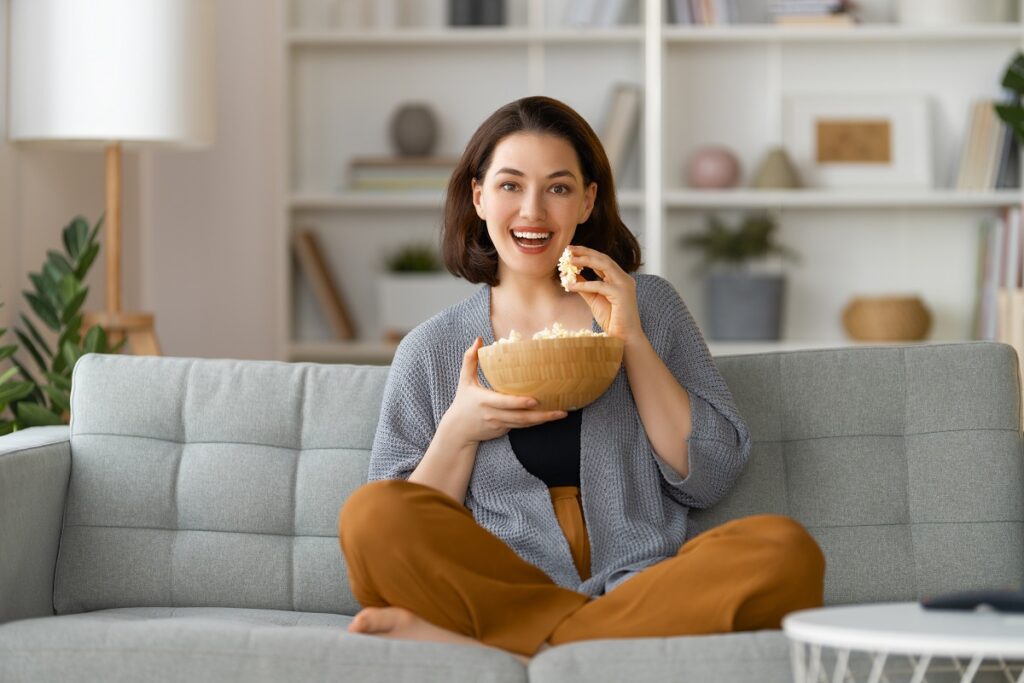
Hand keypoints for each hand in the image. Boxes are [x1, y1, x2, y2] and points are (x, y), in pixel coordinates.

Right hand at [441, 338, 567, 444]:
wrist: (459, 430)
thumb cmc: (463, 401)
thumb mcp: (464, 380)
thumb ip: (470, 360)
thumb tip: (478, 339)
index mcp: (485, 401)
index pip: (504, 403)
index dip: (520, 402)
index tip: (535, 400)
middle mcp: (495, 415)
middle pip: (521, 417)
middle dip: (541, 415)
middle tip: (561, 410)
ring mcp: (501, 424)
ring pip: (525, 423)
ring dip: (544, 419)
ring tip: (562, 413)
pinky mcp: (505, 430)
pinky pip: (523, 426)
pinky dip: (537, 422)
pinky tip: (551, 416)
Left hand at [565, 245, 643, 343]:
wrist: (623, 337)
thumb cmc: (611, 319)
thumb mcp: (594, 299)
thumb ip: (585, 287)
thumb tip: (571, 275)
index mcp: (619, 278)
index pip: (602, 260)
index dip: (587, 253)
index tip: (571, 251)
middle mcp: (624, 278)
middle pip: (603, 258)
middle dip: (585, 252)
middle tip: (568, 250)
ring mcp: (624, 284)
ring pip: (604, 265)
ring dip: (585, 261)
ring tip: (570, 261)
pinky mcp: (622, 294)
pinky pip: (599, 285)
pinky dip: (583, 285)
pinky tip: (570, 286)